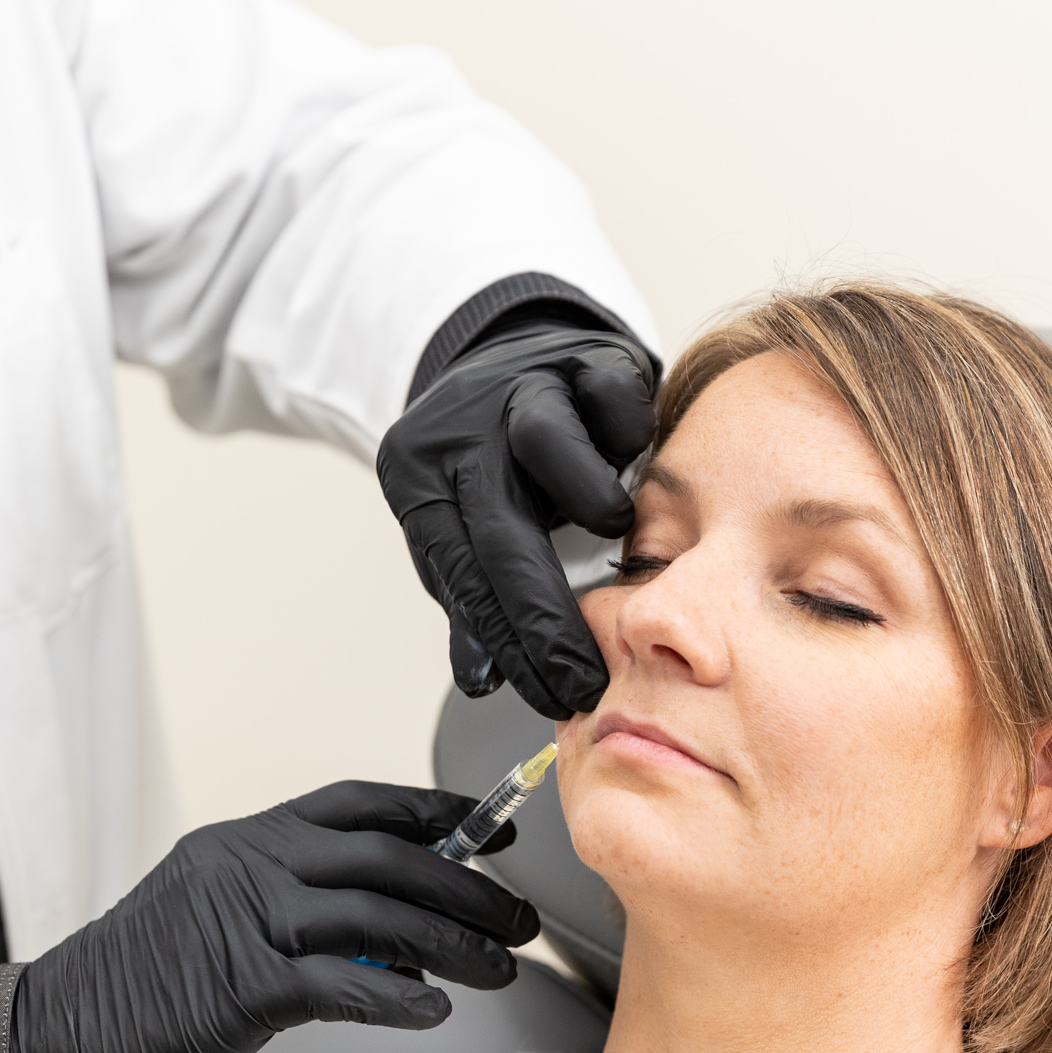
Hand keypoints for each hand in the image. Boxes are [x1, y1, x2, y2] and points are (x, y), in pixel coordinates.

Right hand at [7, 781, 535, 1052]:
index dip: (435, 814)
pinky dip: (397, 994)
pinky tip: (433, 1009)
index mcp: (241, 843)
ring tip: (496, 968)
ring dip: (452, 942)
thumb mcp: (211, 923)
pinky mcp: (237, 988)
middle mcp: (245, 866)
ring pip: (377, 914)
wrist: (45, 1042)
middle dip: (467, 885)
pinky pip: (341, 981)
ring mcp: (240, 921)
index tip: (493, 834)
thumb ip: (291, 913)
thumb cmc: (132, 993)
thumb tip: (387, 935)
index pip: (357, 806)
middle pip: (385, 856)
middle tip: (517, 917)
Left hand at [379, 315, 657, 718]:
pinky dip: (629, 437)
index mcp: (418, 476)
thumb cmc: (491, 465)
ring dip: (590, 501)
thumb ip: (471, 602)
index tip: (551, 695)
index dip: (508, 643)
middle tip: (586, 677)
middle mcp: (463, 430)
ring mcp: (523, 385)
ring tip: (611, 530)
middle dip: (547, 617)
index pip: (460, 572)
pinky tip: (633, 458)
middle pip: (501, 530)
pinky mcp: (585, 357)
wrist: (513, 357)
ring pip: (551, 447)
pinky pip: (615, 402)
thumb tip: (481, 679)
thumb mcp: (461, 530)